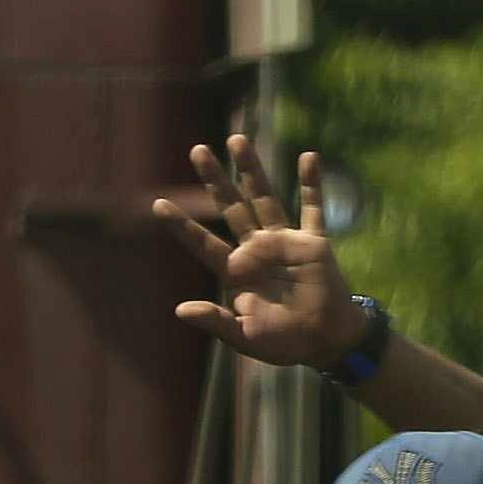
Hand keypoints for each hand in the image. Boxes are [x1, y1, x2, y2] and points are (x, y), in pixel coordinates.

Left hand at [156, 139, 361, 371]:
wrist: (324, 342)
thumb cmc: (283, 343)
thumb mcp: (245, 336)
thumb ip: (215, 322)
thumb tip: (180, 310)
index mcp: (236, 271)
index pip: (203, 243)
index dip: (181, 225)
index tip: (158, 204)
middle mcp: (256, 250)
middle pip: (230, 207)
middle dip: (214, 180)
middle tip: (197, 150)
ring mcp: (285, 242)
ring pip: (265, 198)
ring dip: (252, 170)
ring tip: (236, 140)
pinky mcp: (313, 242)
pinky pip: (312, 208)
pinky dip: (311, 184)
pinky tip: (308, 157)